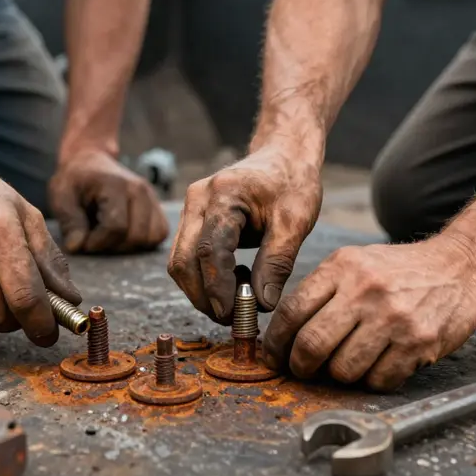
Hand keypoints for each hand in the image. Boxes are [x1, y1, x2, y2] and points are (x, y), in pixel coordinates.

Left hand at [48, 149, 168, 253]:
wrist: (90, 163)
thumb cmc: (74, 181)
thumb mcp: (61, 196)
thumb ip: (69, 220)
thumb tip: (77, 246)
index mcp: (115, 184)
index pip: (116, 227)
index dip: (97, 242)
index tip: (83, 241)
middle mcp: (139, 190)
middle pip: (135, 236)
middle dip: (112, 246)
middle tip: (95, 238)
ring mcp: (152, 198)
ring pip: (151, 238)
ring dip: (128, 245)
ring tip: (110, 236)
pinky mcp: (158, 207)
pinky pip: (160, 234)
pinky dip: (143, 241)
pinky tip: (125, 235)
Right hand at [167, 144, 321, 322]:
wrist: (283, 156)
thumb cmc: (292, 183)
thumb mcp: (296, 222)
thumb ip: (277, 263)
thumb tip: (261, 304)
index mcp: (224, 195)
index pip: (209, 251)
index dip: (217, 288)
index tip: (231, 314)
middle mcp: (198, 199)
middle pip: (183, 260)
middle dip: (203, 297)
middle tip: (233, 319)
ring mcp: (190, 208)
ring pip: (179, 262)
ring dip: (202, 291)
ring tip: (239, 299)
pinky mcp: (191, 219)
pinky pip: (186, 257)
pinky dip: (204, 278)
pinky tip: (233, 282)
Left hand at [262, 235, 475, 390]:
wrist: (460, 266)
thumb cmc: (397, 270)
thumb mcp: (353, 262)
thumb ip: (319, 290)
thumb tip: (283, 333)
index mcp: (342, 268)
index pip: (292, 312)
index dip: (276, 342)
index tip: (274, 356)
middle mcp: (366, 290)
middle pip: (312, 345)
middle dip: (300, 366)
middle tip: (302, 370)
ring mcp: (394, 318)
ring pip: (343, 369)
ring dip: (338, 375)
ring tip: (345, 363)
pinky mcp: (418, 342)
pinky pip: (378, 380)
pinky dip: (371, 381)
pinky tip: (376, 365)